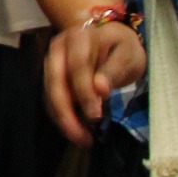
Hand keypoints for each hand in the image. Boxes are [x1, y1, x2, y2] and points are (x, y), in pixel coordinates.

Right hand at [43, 20, 146, 144]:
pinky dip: (61, 116)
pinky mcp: (51, 77)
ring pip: (50, 93)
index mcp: (79, 37)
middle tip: (81, 137)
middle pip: (55, 81)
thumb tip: (100, 89)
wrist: (108, 36)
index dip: (84, 92)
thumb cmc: (121, 45)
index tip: (96, 115)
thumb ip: (113, 70)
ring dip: (62, 119)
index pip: (78, 66)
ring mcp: (51, 62)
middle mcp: (58, 48)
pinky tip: (76, 131)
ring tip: (82, 139)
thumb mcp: (127, 54)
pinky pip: (51, 99)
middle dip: (65, 111)